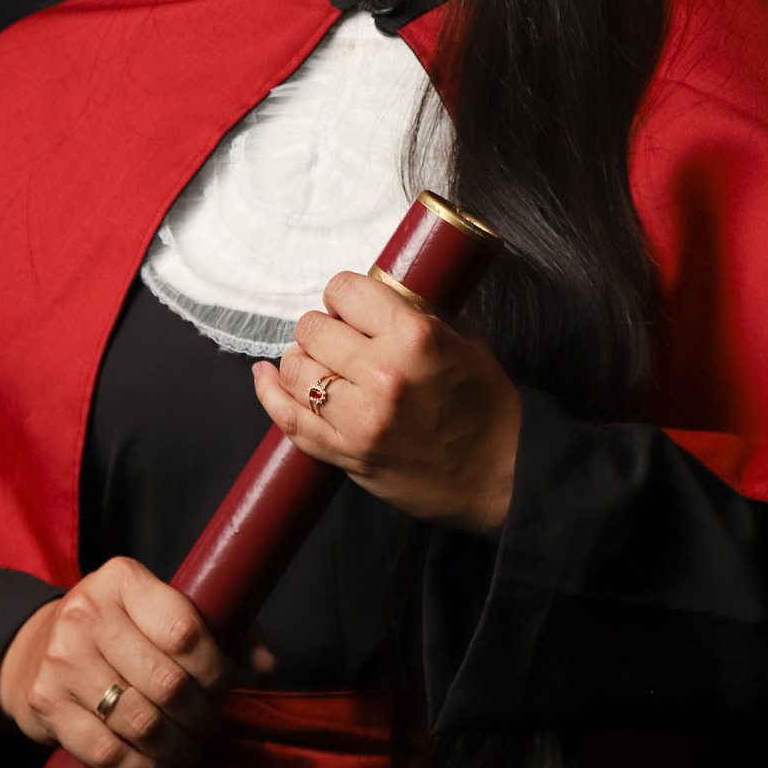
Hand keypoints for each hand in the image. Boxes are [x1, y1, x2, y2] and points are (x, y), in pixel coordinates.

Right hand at [0, 555, 274, 767]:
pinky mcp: (48, 703)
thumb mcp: (161, 607)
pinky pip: (106, 752)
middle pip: (167, 683)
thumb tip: (266, 661)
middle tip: (209, 723)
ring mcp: (63, 660)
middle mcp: (88, 613)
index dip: (216, 669)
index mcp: (123, 580)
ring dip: (177, 748)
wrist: (36, 647)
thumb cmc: (118, 628)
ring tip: (190, 749)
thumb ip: (221, 625)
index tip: (224, 685)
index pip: (186, 631)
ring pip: (140, 723)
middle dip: (200, 715)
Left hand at [252, 272, 520, 535]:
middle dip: (322, 327)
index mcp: (414, 337)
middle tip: (338, 337)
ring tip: (318, 362)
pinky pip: (288, 419)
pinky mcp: (346, 454)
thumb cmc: (489, 408)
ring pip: (295, 368)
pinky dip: (269, 394)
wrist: (502, 478)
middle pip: (313, 328)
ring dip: (301, 360)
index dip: (343, 294)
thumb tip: (391, 289)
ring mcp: (359, 418)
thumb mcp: (467, 342)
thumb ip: (426, 312)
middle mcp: (381, 373)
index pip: (346, 291)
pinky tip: (265, 375)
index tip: (349, 304)